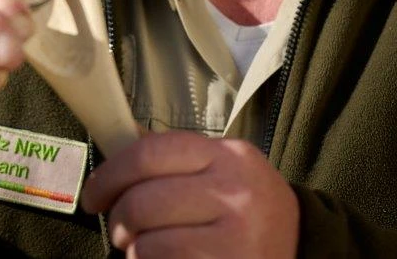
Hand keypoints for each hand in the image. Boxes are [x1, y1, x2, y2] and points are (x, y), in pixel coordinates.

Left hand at [81, 131, 298, 258]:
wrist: (302, 246)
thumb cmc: (248, 209)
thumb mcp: (223, 171)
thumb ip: (177, 161)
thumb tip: (117, 149)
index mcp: (226, 155)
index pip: (150, 153)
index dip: (110, 174)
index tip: (94, 194)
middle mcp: (234, 190)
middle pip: (143, 201)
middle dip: (118, 220)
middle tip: (118, 230)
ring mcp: (236, 233)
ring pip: (149, 241)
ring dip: (134, 249)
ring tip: (142, 249)